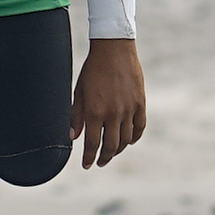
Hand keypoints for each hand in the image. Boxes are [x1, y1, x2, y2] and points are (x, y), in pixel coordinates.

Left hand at [71, 38, 145, 169]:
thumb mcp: (79, 92)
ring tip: (112, 152)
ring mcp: (129, 109)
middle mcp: (113, 114)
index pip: (91, 144)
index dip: (88, 158)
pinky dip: (134, 137)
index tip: (86, 165)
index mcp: (94, 112)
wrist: (114, 49)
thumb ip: (76, 116)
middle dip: (104, 158)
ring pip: (125, 140)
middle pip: (110, 146)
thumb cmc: (92, 69)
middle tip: (99, 162)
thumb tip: (73, 137)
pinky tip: (129, 141)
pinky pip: (139, 127)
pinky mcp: (140, 103)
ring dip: (118, 150)